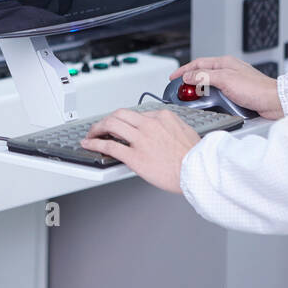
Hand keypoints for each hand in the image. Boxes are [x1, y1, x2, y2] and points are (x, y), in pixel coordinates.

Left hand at [80, 109, 199, 193]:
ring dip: (97, 128)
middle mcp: (150, 124)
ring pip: (111, 124)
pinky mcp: (135, 156)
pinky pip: (109, 146)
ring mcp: (141, 139)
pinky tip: (89, 144)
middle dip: (107, 119)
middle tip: (101, 127)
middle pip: (120, 114)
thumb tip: (161, 131)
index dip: (124, 121)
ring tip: (92, 134)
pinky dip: (95, 143)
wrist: (198, 173)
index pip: (137, 114)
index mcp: (163, 117)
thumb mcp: (185, 133)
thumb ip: (170, 128)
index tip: (120, 126)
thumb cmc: (195, 158)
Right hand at [169, 55, 283, 119]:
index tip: (174, 77)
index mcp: (225, 63)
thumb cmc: (257, 88)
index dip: (184, 70)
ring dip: (202, 92)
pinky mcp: (237, 94)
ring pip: (211, 85)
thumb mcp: (225, 80)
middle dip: (191, 81)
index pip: (198, 64)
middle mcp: (229, 71)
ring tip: (194, 99)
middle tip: (182, 90)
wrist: (274, 102)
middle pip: (203, 74)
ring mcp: (233, 82)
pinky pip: (219, 94)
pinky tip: (210, 105)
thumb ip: (205, 77)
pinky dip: (211, 99)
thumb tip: (189, 76)